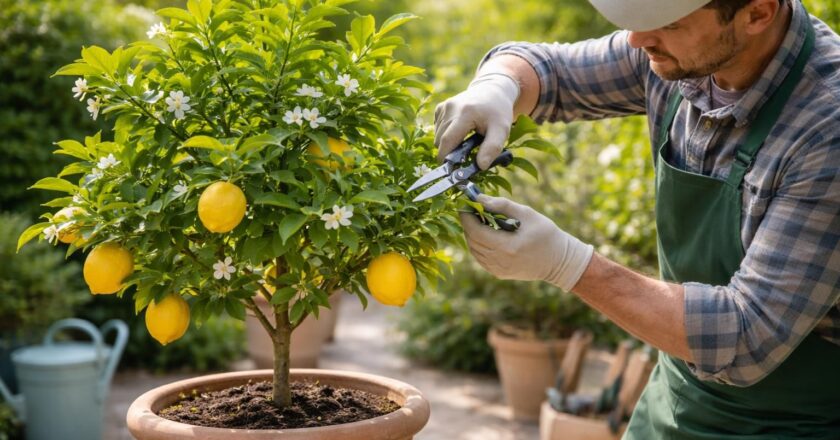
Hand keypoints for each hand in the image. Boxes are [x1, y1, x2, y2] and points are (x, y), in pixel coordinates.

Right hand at [434, 73, 518, 169]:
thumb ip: (492, 148)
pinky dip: (445, 135)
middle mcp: (451, 108)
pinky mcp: (440, 107)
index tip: (451, 171)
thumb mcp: (502, 130)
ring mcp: (444, 106)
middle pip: (440, 140)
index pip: (447, 140)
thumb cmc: (498, 113)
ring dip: (448, 144)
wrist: (492, 91)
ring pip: (437, 136)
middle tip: (464, 157)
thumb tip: (481, 166)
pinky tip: (459, 131)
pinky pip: (437, 129)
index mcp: (465, 113)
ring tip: (465, 141)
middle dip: (448, 153)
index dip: (445, 158)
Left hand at [460, 195, 593, 290]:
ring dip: (472, 234)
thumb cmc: (546, 234)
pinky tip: (486, 234)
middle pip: (472, 240)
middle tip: (472, 209)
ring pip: (474, 250)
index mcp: (507, 247)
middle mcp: (500, 261)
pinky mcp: (499, 273)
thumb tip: (479, 198)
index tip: (465, 203)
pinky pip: (480, 258)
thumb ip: (501, 205)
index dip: (466, 216)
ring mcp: (498, 270)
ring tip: (480, 219)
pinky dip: (478, 245)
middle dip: (468, 223)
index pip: (476, 231)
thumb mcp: (527, 214)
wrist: (559, 261)